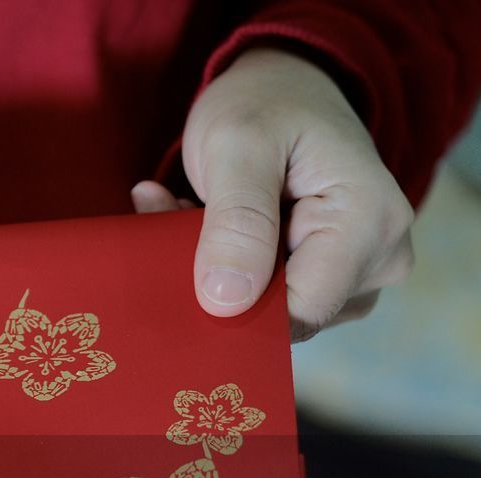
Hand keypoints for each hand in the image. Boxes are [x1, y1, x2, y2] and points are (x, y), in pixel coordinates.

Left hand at [135, 45, 414, 340]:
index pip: (299, 313)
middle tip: (175, 217)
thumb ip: (236, 221)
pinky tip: (205, 222)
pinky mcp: (333, 277)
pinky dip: (228, 267)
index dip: (236, 305)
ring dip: (216, 270)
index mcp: (368, 224)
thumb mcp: (237, 146)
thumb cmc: (266, 102)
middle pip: (286, 316)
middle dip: (219, 278)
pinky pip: (273, 298)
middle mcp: (381, 257)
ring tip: (192, 211)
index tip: (183, 259)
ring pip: (272, 310)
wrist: (288, 83)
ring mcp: (361, 272)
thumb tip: (227, 301)